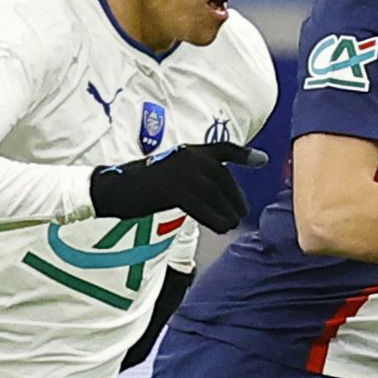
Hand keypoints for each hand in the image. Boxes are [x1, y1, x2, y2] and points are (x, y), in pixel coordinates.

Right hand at [90, 141, 268, 232]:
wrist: (115, 188)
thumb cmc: (140, 185)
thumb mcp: (169, 170)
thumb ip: (192, 174)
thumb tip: (214, 190)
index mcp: (188, 150)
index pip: (223, 149)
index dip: (244, 155)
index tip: (262, 160)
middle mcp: (189, 157)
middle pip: (224, 179)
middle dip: (236, 197)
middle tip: (241, 212)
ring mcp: (182, 173)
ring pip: (216, 195)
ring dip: (227, 212)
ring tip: (231, 224)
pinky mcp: (175, 191)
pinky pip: (204, 208)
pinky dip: (215, 220)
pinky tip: (220, 228)